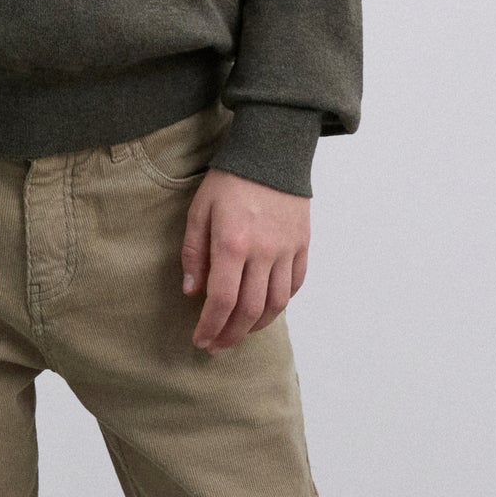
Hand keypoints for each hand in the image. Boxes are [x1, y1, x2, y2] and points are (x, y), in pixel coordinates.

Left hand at [180, 169, 310, 351]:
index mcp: (233, 244)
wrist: (272, 151)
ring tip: (239, 332)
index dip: (210, 327)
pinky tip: (266, 309)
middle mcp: (263, 252)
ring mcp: (287, 250)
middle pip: (250, 310)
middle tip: (217, 345)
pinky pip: (295, 285)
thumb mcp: (200, 210)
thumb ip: (194, 253)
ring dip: (257, 326)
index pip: (221, 300)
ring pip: (276, 304)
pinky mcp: (303, 244)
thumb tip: (192, 292)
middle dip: (230, 334)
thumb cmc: (230, 179)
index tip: (201, 340)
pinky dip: (281, 303)